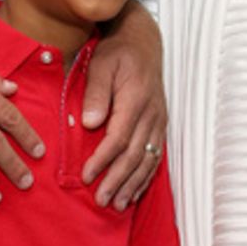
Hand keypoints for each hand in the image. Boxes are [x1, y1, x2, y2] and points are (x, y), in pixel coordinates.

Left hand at [81, 6, 166, 209]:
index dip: (102, 160)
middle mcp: (151, 114)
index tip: (86, 176)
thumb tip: (89, 123)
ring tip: (119, 204)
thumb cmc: (117, 52)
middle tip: (102, 200)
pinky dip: (145, 176)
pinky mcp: (160, 125)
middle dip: (117, 180)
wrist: (142, 41)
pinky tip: (135, 191)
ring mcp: (158, 121)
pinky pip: (156, 156)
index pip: (118, 138)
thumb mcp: (101, 64)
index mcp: (136, 100)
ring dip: (133, 184)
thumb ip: (96, 93)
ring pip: (148, 159)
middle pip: (135, 155)